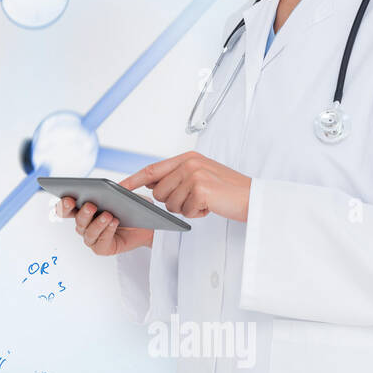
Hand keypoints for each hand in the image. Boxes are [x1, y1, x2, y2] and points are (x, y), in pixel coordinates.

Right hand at [55, 184, 154, 256]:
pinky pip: (100, 242)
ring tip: (108, 215)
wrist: (145, 225)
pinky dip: (107, 232)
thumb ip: (112, 190)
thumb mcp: (121, 194)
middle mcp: (85, 225)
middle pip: (77, 220)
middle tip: (91, 205)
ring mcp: (92, 238)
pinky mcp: (101, 248)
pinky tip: (114, 223)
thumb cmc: (130, 209)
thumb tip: (105, 187)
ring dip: (97, 223)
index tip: (68, 199)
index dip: (64, 205)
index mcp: (82, 210)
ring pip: (88, 232)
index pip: (67, 208)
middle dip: (83, 213)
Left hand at [121, 151, 251, 222]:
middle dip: (172, 202)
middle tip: (194, 200)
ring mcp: (194, 175)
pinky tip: (210, 207)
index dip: (133, 180)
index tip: (119, 188)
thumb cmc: (228, 190)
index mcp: (187, 158)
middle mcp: (189, 163)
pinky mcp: (200, 190)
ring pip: (169, 204)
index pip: (152, 169)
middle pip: (158, 192)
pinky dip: (197, 214)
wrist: (253, 197)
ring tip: (204, 202)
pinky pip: (185, 211)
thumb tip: (151, 184)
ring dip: (185, 209)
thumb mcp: (201, 175)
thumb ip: (177, 176)